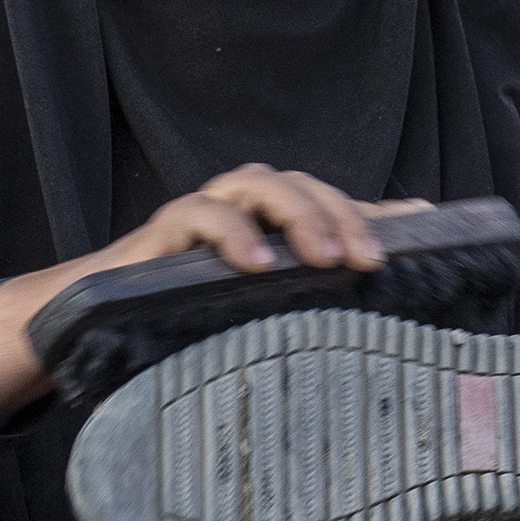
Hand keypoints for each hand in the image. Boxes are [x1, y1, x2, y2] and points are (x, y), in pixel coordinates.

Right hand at [0, 167, 416, 421]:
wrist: (91, 322)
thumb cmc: (184, 316)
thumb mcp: (256, 316)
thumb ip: (306, 309)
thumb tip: (383, 336)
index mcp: (273, 223)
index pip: (335, 202)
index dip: (380, 211)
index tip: (428, 224)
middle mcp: (243, 207)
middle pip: (304, 185)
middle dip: (343, 216)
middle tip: (370, 262)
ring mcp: (203, 211)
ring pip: (258, 185)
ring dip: (298, 213)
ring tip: (325, 258)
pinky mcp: (164, 231)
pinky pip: (200, 213)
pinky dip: (233, 232)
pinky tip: (257, 264)